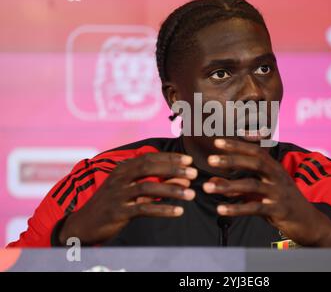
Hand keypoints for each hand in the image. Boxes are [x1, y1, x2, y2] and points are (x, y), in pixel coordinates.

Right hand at [59, 152, 196, 244]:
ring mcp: (118, 195)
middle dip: (174, 169)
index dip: (170, 158)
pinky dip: (163, 209)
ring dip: (172, 190)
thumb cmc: (112, 203)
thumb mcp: (130, 189)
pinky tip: (178, 211)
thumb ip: (154, 183)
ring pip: (148, 187)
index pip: (149, 158)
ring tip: (191, 194)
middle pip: (149, 168)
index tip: (189, 160)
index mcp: (122, 169)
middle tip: (194, 173)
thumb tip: (182, 180)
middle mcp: (119, 178)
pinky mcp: (118, 212)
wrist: (84, 223)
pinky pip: (144, 209)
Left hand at [203, 139, 330, 246]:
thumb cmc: (282, 204)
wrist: (310, 224)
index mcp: (275, 168)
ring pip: (252, 185)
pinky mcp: (279, 211)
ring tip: (207, 187)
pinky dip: (236, 209)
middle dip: (231, 160)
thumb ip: (238, 187)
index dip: (237, 145)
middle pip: (255, 163)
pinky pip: (254, 208)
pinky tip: (220, 209)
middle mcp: (278, 177)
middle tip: (210, 160)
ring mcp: (279, 193)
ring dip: (228, 186)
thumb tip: (214, 183)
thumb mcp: (260, 192)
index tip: (218, 142)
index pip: (256, 151)